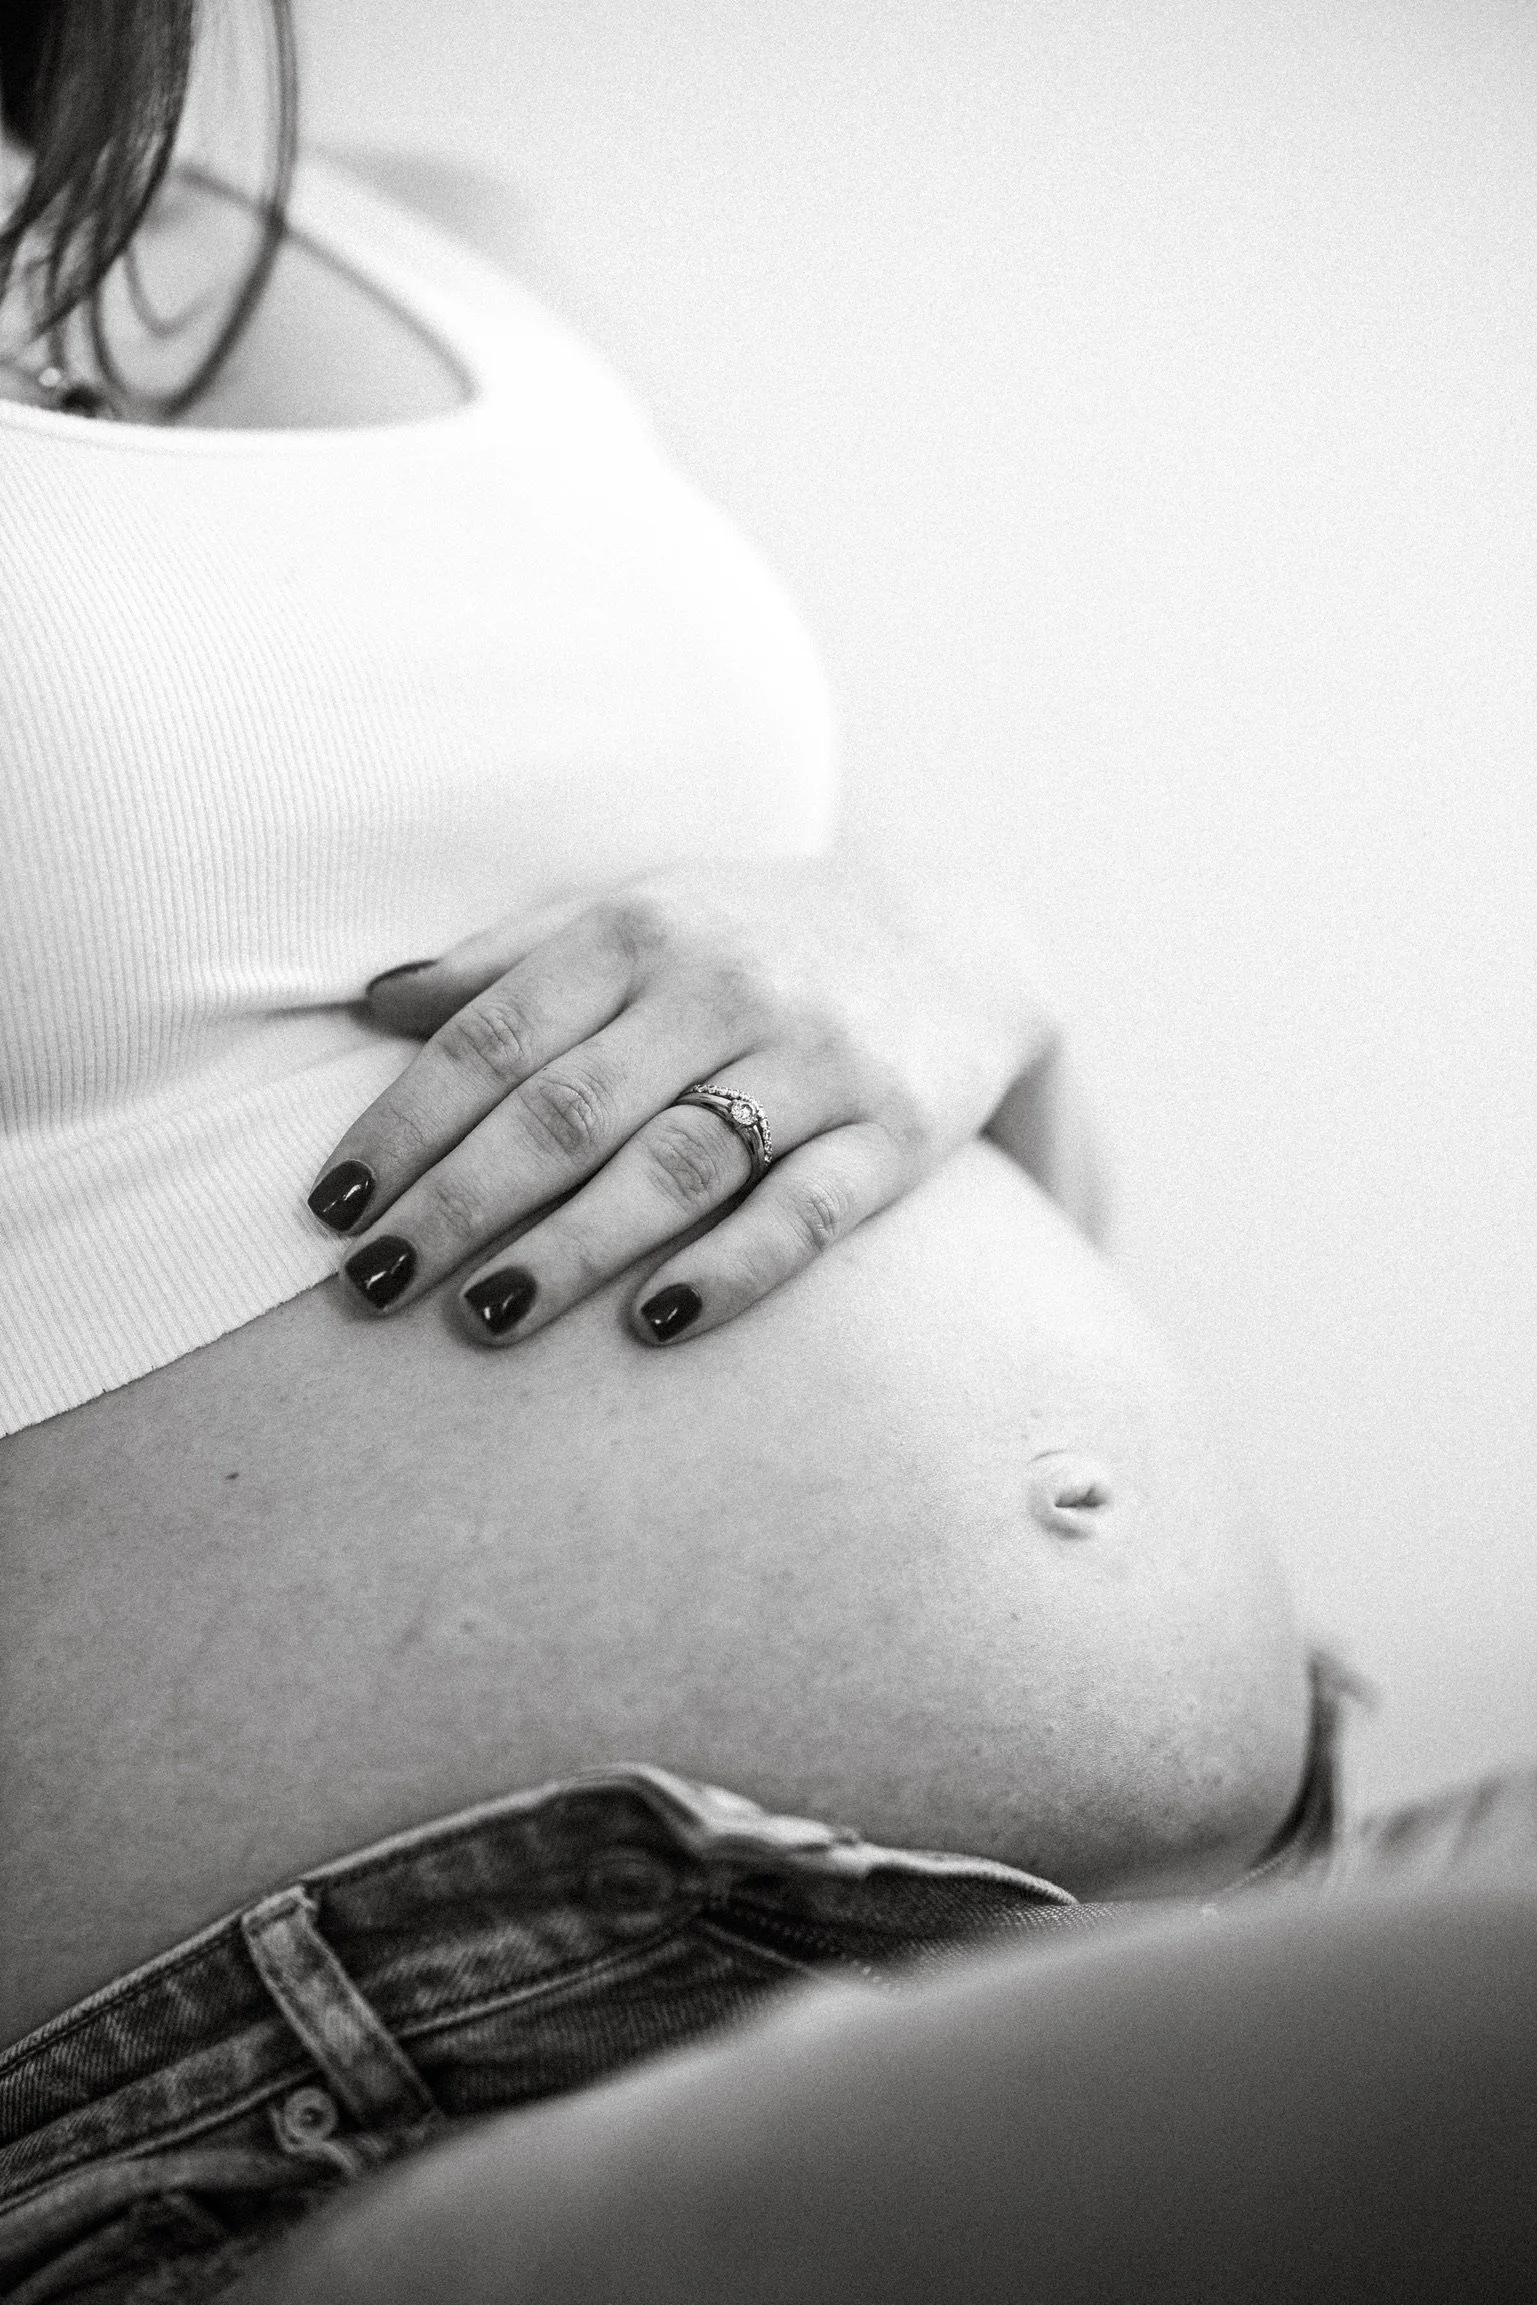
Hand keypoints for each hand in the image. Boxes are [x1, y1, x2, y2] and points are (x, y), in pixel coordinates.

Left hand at [306, 859, 1078, 1347]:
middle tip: (370, 1285)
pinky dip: (731, 1268)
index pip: (495, 1035)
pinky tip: (654, 1323)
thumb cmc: (756, 942)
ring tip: (480, 1318)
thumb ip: (513, 960)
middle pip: (567, 1108)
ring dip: (571, 1248)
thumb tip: (372, 1006)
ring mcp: (814, 1062)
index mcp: (640, 930)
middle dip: (457, 1202)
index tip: (330, 1208)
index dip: (403, 1124)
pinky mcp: (894, 1134)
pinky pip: (806, 1211)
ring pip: (675, 1163)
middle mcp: (724, 987)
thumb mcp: (639, 915)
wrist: (960, 941)